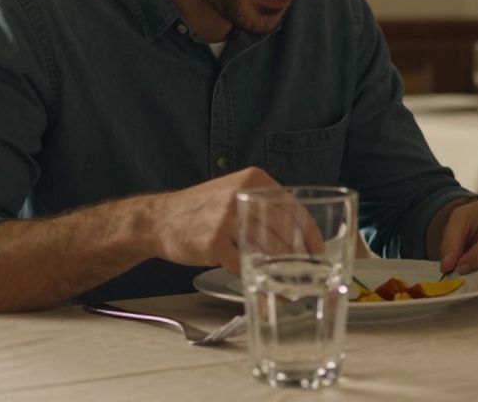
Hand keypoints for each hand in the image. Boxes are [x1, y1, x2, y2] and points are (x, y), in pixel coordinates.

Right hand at [145, 167, 310, 275]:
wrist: (158, 219)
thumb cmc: (202, 210)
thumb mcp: (235, 194)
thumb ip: (264, 206)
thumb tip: (299, 236)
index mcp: (253, 179)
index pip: (293, 207)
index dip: (309, 234)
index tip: (318, 253)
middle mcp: (242, 195)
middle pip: (283, 231)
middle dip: (297, 259)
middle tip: (305, 277)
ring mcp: (226, 219)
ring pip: (267, 250)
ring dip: (281, 275)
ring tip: (290, 290)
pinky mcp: (213, 242)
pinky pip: (244, 267)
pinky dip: (257, 285)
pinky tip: (265, 297)